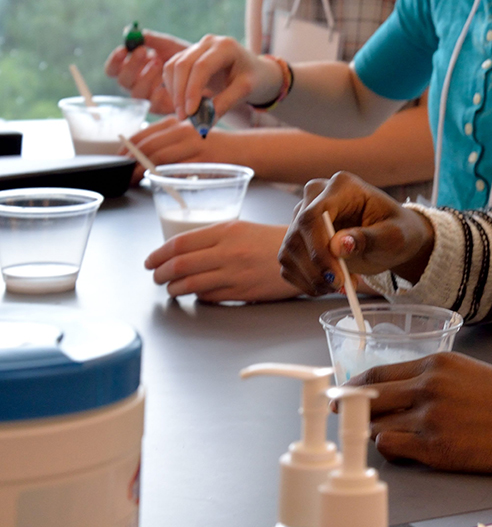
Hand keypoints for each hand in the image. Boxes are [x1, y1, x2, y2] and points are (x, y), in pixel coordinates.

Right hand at [104, 29, 190, 114]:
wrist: (204, 72)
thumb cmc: (182, 57)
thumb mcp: (168, 45)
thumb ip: (153, 39)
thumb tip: (138, 33)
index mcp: (133, 69)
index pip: (113, 69)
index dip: (115, 61)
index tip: (124, 49)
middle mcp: (137, 84)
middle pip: (122, 81)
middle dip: (131, 65)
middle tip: (145, 51)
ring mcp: (148, 97)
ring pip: (136, 93)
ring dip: (145, 76)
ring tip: (159, 62)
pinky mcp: (161, 108)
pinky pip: (153, 105)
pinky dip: (157, 94)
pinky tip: (164, 85)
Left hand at [125, 117, 225, 179]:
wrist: (246, 149)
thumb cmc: (215, 147)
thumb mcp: (189, 137)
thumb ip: (168, 143)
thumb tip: (140, 159)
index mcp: (177, 123)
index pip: (143, 134)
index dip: (125, 149)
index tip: (117, 161)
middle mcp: (184, 129)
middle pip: (147, 147)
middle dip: (130, 163)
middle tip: (123, 175)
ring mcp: (194, 144)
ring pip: (159, 158)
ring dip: (142, 172)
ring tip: (134, 181)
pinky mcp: (204, 159)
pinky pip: (178, 170)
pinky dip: (164, 177)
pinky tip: (158, 183)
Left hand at [144, 220, 298, 301]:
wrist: (306, 255)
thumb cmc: (273, 242)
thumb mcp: (242, 229)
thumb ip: (214, 239)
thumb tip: (182, 253)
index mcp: (227, 231)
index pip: (180, 243)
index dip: (158, 254)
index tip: (150, 261)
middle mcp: (229, 251)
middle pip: (179, 265)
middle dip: (160, 274)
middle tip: (156, 277)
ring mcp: (235, 273)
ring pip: (190, 284)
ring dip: (174, 288)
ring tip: (171, 288)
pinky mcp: (242, 291)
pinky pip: (209, 296)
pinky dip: (197, 296)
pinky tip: (196, 293)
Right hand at [161, 34, 278, 120]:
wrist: (255, 71)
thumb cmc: (254, 79)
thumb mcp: (245, 91)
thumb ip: (225, 104)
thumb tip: (204, 123)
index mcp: (226, 47)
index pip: (201, 67)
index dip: (192, 90)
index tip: (190, 113)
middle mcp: (209, 42)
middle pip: (183, 65)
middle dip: (180, 93)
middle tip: (183, 117)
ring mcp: (197, 46)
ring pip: (173, 66)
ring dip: (174, 91)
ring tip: (183, 113)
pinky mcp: (188, 54)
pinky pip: (172, 69)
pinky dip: (173, 87)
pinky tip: (182, 103)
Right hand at [279, 171, 433, 295]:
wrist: (392, 238)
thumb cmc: (398, 231)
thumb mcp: (394, 236)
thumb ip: (368, 238)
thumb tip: (339, 246)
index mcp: (342, 187)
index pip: (314, 215)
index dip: (319, 248)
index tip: (336, 276)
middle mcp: (316, 197)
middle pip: (298, 234)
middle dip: (317, 268)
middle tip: (341, 287)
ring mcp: (302, 217)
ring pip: (289, 252)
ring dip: (313, 278)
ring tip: (343, 286)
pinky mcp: (297, 239)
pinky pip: (288, 265)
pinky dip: (307, 282)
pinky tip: (331, 285)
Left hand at [349, 353, 491, 476]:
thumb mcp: (471, 372)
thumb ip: (435, 378)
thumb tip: (406, 391)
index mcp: (438, 362)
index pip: (378, 373)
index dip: (355, 386)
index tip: (344, 393)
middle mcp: (428, 386)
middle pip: (369, 397)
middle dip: (350, 407)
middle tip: (341, 415)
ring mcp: (428, 418)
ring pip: (376, 424)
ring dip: (373, 431)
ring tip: (380, 435)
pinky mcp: (434, 449)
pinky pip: (391, 449)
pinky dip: (389, 450)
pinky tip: (401, 449)